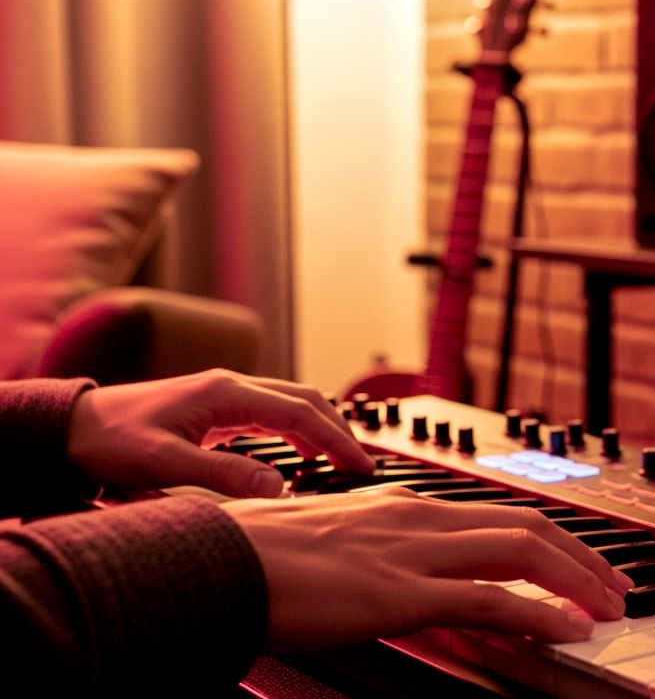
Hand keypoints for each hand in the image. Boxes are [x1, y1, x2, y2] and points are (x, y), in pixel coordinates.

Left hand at [67, 370, 372, 497]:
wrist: (73, 428)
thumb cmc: (111, 441)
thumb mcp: (165, 464)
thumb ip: (223, 475)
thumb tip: (278, 486)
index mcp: (226, 393)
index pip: (300, 413)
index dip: (335, 440)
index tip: (360, 466)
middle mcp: (231, 387)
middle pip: (305, 400)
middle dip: (339, 430)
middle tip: (362, 464)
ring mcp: (224, 396)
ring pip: (290, 404)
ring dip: (320, 430)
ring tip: (339, 461)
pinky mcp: (216, 409)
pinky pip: (271, 414)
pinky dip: (296, 432)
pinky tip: (299, 455)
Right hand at [223, 491, 632, 648]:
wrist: (209, 559)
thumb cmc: (251, 554)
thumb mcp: (326, 542)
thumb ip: (371, 552)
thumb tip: (392, 573)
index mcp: (399, 506)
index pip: (495, 513)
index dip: (547, 536)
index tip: (576, 560)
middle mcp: (416, 519)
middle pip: (525, 525)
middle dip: (580, 555)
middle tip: (613, 585)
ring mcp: (411, 553)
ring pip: (521, 553)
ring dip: (575, 581)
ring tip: (607, 608)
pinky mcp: (399, 593)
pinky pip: (488, 599)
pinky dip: (538, 613)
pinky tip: (565, 630)